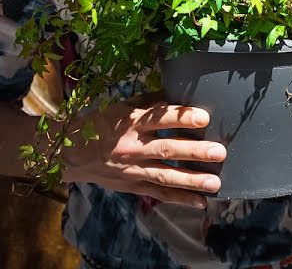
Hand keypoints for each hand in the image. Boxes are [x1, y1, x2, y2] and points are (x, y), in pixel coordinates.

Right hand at [62, 92, 225, 207]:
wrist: (73, 153)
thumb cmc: (103, 123)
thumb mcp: (123, 107)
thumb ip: (151, 102)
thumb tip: (180, 90)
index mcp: (132, 122)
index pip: (160, 118)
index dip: (182, 118)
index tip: (204, 117)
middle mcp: (133, 146)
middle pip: (166, 149)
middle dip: (194, 152)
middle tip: (218, 152)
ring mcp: (133, 169)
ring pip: (165, 176)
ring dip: (192, 181)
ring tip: (215, 183)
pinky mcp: (133, 186)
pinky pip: (159, 194)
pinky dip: (180, 199)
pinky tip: (201, 202)